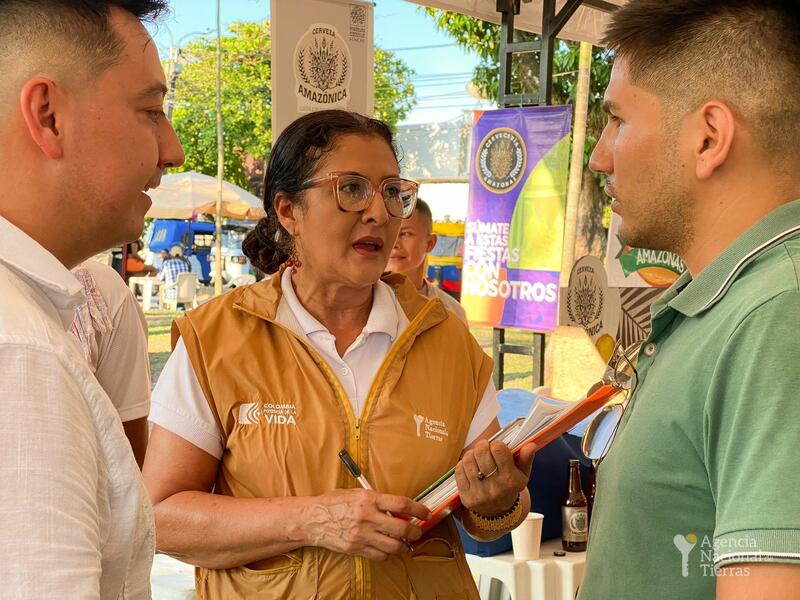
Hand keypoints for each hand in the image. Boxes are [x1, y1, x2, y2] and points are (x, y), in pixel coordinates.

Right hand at [305, 489, 430, 560]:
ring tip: (405, 543)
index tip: (426, 513)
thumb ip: (377, 500)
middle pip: (401, 528)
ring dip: (404, 546)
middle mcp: (367, 517)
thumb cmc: (334, 503)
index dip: (418, 510)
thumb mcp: (356, 493)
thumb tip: (398, 509)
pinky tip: (388, 548)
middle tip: (418, 532)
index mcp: (368, 499)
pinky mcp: (356, 549)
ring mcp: (362, 535)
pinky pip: (380, 555)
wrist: (313, 519)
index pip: (401, 505)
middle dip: (415, 532)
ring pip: (393, 546)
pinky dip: (388, 554)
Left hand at [456, 440, 535, 516]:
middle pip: (481, 452)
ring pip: (468, 460)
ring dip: (471, 454)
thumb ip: (526, 459)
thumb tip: (531, 445)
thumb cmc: (510, 487)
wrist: (497, 514)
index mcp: (511, 480)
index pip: (499, 450)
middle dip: (482, 446)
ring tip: (476, 457)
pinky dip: (463, 464)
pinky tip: (470, 466)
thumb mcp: (522, 475)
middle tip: (484, 448)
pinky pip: (459, 471)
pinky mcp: (466, 497)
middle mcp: (495, 488)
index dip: (496, 444)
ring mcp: (480, 493)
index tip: (497, 447)